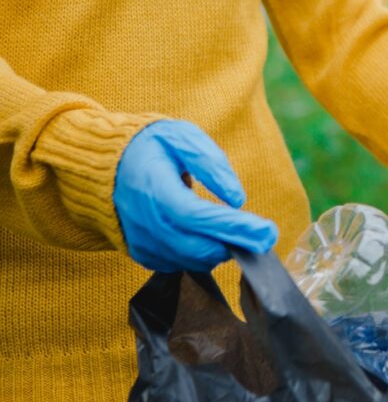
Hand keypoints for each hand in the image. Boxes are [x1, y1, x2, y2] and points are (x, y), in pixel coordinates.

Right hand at [115, 121, 277, 271]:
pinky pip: (179, 264)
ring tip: (237, 229)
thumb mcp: (182, 138)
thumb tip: (237, 198)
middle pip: (198, 248)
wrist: (105, 164)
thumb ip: (211, 164)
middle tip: (263, 234)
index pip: (198, 217)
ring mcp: (141, 242)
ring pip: (192, 261)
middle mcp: (144, 223)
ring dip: (221, 250)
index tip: (268, 232)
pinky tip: (210, 234)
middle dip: (236, 244)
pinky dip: (201, 254)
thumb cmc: (151, 146)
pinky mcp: (142, 253)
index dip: (234, 227)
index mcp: (154, 190)